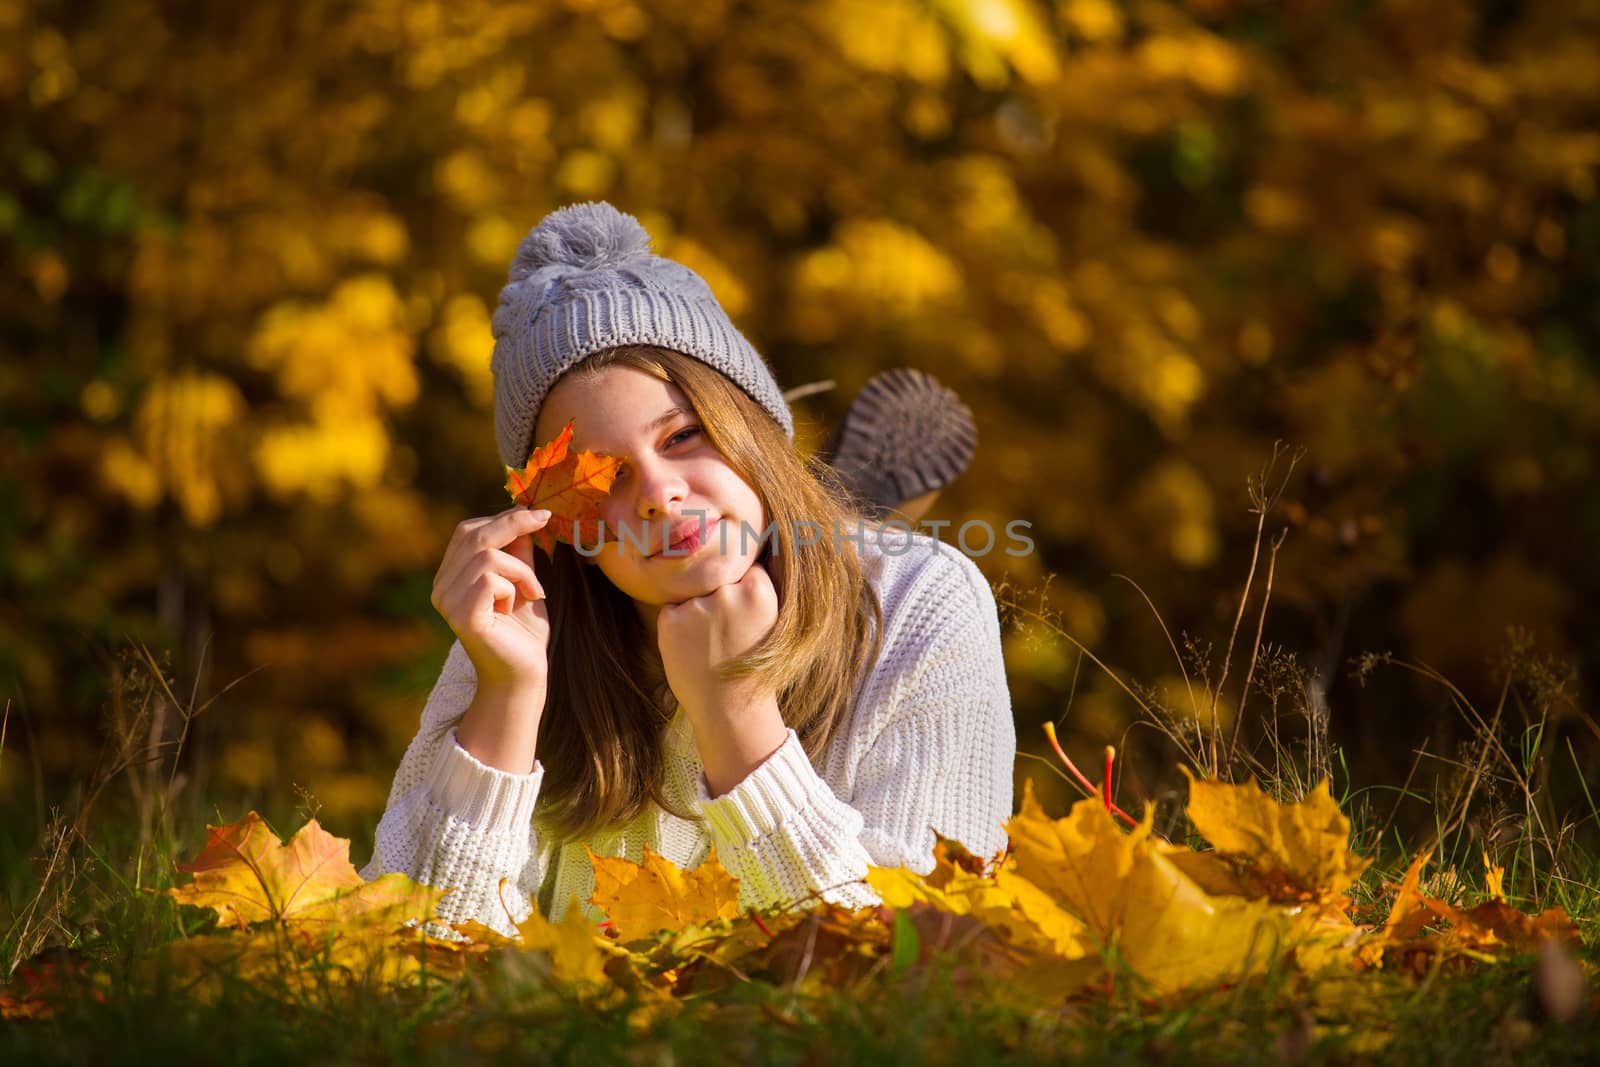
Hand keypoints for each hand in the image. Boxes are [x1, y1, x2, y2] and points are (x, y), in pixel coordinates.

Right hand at [431, 505, 550, 695]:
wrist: (525, 674)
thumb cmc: (524, 630)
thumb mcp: (523, 579)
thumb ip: (517, 549)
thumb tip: (523, 509)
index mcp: (449, 577)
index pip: (467, 531)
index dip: (503, 518)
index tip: (540, 514)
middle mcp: (441, 588)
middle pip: (473, 535)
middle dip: (513, 526)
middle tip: (545, 522)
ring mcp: (447, 603)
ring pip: (487, 557)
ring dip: (520, 570)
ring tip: (531, 593)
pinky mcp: (461, 616)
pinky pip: (491, 580)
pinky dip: (514, 587)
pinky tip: (517, 607)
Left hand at [657, 561, 778, 721]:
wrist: (729, 708)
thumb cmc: (751, 666)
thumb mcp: (768, 622)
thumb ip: (753, 590)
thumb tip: (738, 554)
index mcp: (758, 591)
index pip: (744, 567)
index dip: (742, 590)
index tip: (743, 614)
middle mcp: (727, 593)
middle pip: (716, 578)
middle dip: (718, 598)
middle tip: (726, 635)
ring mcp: (697, 606)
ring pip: (693, 593)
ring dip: (696, 611)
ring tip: (709, 645)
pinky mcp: (671, 619)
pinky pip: (672, 609)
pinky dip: (677, 626)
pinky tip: (692, 649)